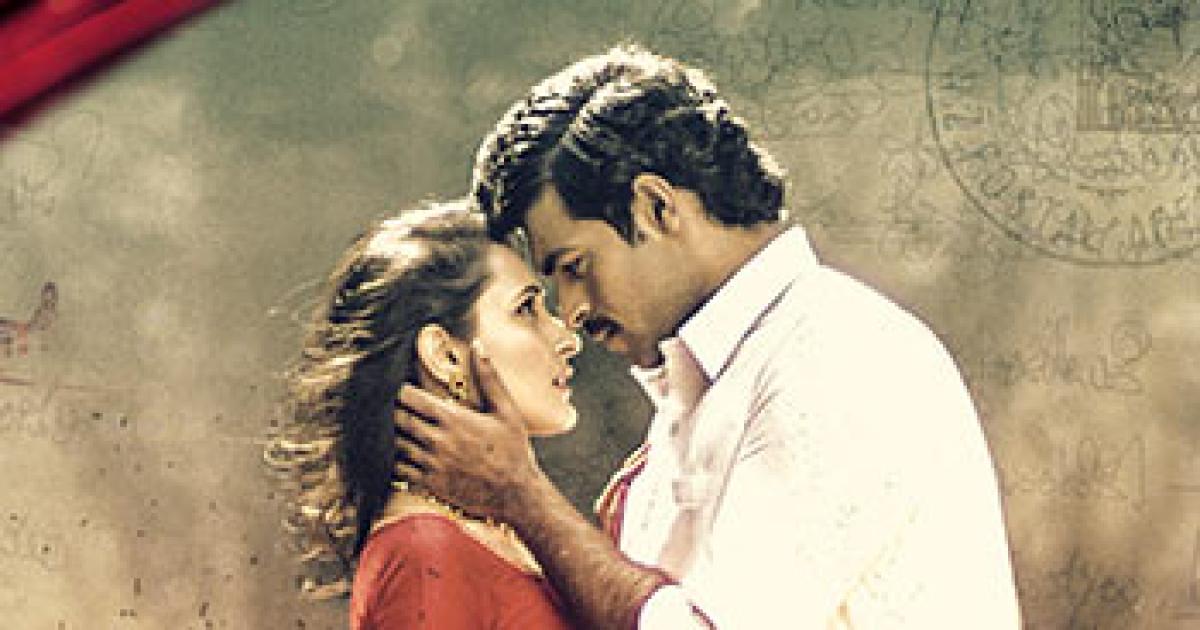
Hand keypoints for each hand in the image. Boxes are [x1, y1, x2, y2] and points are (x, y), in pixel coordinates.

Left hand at [394, 340, 544, 522]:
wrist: (515, 494)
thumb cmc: (513, 450)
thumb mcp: (507, 411)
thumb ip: (489, 378)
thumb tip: (478, 346)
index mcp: (453, 418)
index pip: (410, 398)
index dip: (404, 392)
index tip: (409, 392)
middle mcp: (437, 441)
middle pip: (399, 420)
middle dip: (399, 412)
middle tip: (407, 411)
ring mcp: (431, 464)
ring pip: (397, 444)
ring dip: (400, 436)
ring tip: (410, 432)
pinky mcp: (429, 484)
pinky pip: (400, 469)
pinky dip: (400, 460)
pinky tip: (413, 456)